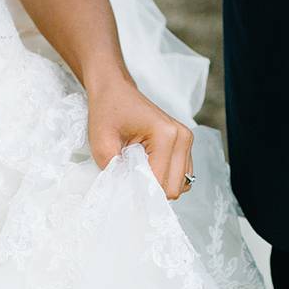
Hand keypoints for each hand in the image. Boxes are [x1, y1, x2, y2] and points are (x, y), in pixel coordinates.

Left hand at [82, 30, 194, 205]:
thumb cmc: (107, 111)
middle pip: (173, 188)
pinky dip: (164, 179)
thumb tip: (126, 198)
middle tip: (128, 177)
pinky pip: (180, 177)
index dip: (138, 193)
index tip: (122, 187)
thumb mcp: (101, 143)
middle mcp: (182, 137)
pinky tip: (147, 167)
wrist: (114, 90)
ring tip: (137, 169)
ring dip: (157, 185)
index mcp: (166, 134)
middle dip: (149, 190)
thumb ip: (115, 173)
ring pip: (179, 185)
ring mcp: (186, 140)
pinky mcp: (184, 145)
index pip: (159, 183)